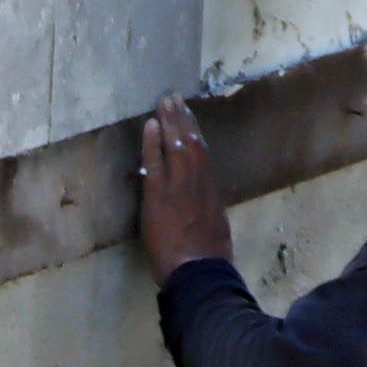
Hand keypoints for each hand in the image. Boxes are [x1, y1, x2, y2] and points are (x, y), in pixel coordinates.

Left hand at [136, 97, 230, 278]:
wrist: (197, 269)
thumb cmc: (209, 256)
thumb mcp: (216, 226)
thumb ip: (209, 208)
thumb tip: (205, 200)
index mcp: (212, 189)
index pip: (203, 153)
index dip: (194, 132)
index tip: (189, 116)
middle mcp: (198, 181)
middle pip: (191, 142)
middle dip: (183, 118)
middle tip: (174, 97)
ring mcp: (179, 185)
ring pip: (175, 145)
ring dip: (170, 121)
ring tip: (165, 102)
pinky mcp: (159, 194)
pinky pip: (154, 162)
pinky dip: (152, 142)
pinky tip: (150, 125)